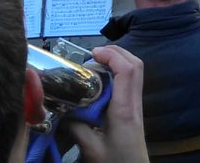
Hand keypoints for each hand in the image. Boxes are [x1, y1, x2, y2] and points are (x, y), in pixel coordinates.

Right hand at [67, 45, 148, 162]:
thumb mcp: (91, 149)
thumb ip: (77, 127)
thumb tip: (62, 108)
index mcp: (125, 109)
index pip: (127, 71)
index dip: (112, 55)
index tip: (92, 53)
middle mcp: (134, 103)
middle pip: (136, 65)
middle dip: (116, 52)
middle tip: (93, 54)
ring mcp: (137, 105)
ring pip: (136, 72)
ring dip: (118, 60)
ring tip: (96, 63)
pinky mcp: (134, 110)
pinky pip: (131, 82)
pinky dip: (118, 72)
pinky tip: (102, 81)